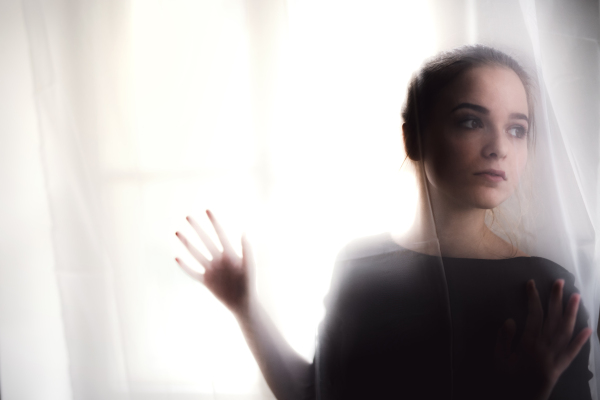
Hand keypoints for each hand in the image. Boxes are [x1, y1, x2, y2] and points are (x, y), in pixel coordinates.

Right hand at [175, 209, 253, 316]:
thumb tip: (244, 231)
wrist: (243, 301)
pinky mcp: (206, 280)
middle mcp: (218, 259)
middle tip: (188, 216)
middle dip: (197, 229)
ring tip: (178, 232)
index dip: (214, 222)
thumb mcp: (249, 265)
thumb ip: (247, 249)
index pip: (220, 234)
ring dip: (187, 243)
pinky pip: (193, 272)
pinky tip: (176, 258)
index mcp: (230, 253)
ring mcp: (211, 269)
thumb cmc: (249, 283)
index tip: (207, 210)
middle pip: (205, 240)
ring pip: (196, 253)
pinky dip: (185, 266)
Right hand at [494, 279, 591, 399]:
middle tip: (559, 282)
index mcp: (528, 345)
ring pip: (566, 332)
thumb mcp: (498, 359)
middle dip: (555, 299)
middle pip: (553, 319)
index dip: (533, 298)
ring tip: (575, 296)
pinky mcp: (561, 367)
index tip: (531, 284)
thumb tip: (511, 320)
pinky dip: (581, 340)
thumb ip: (503, 339)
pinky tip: (588, 329)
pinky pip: (573, 352)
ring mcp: (556, 358)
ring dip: (571, 313)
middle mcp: (545, 349)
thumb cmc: (506, 380)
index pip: (534, 316)